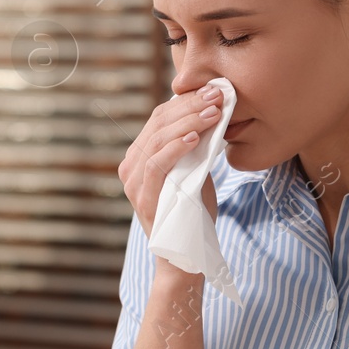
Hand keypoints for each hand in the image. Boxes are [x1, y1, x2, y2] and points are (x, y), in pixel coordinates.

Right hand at [117, 84, 224, 238]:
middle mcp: (131, 167)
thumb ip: (194, 148)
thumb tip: (211, 114)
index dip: (186, 101)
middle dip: (191, 106)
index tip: (214, 91)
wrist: (185, 257)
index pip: (160, 118)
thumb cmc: (192, 214)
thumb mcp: (193, 172)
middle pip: (158, 124)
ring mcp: (133, 183)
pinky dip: (176, 148)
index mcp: (140, 157)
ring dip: (188, 122)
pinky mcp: (143, 198)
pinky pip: (156, 165)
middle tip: (217, 96)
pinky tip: (195, 138)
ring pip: (157, 140)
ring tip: (213, 113)